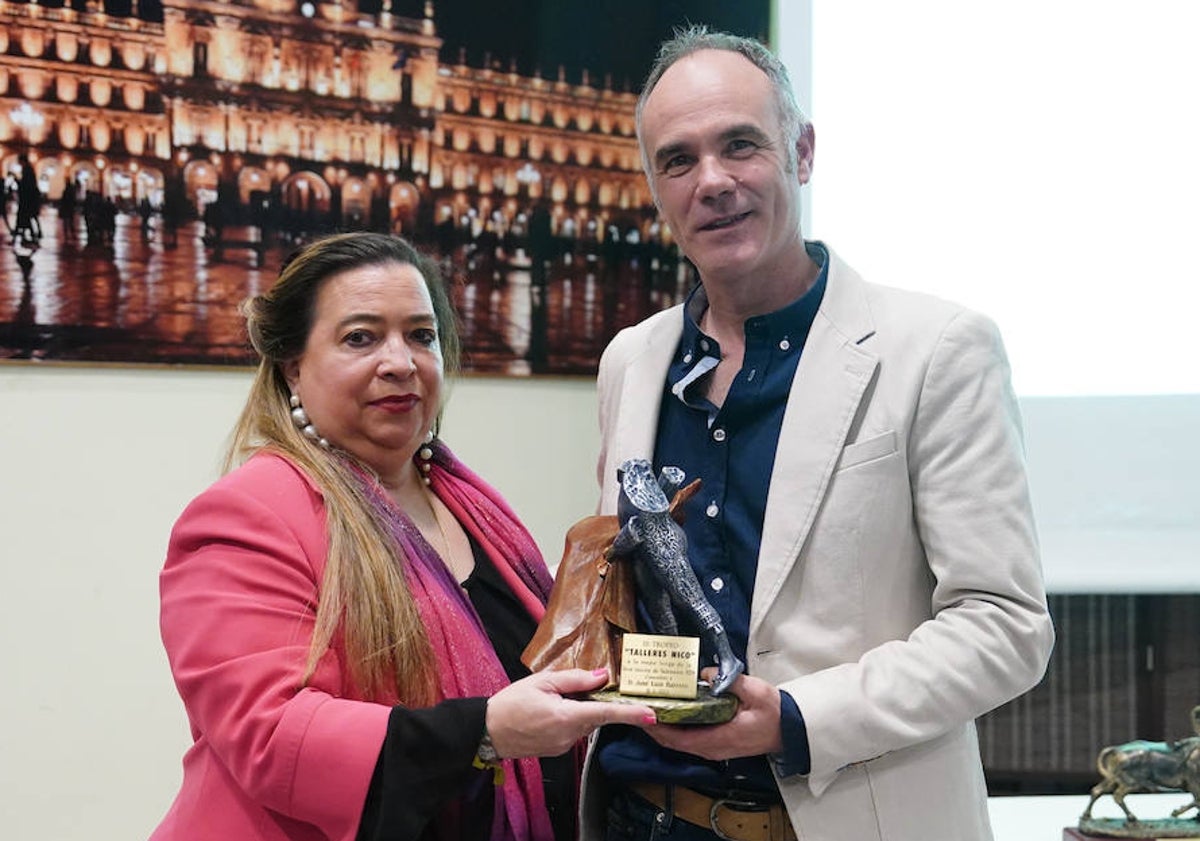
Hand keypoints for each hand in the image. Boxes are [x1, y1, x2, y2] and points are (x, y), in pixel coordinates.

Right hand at [486, 668, 655, 758]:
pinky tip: (549, 711)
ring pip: (584, 723)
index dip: (631, 714)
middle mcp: (569, 736)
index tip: (651, 715)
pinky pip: (573, 731)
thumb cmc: (511, 704)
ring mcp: (564, 746)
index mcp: (566, 717)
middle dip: (593, 701)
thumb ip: (575, 679)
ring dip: (579, 709)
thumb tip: (602, 676)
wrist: (487, 732)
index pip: (606, 714)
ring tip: (552, 699)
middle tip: (574, 687)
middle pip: (595, 716)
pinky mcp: (558, 749)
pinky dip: (569, 718)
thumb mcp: (542, 682)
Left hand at [645, 669, 783, 759]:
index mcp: (718, 739)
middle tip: (638, 706)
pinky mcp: (717, 743)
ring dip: (662, 727)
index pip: (677, 739)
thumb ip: (729, 681)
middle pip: (672, 742)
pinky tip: (671, 711)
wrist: (789, 729)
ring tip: (650, 706)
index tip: (642, 713)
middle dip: (652, 726)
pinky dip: (675, 727)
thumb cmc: (774, 713)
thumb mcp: (755, 691)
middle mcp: (711, 748)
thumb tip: (704, 674)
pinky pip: (688, 738)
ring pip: (679, 742)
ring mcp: (713, 748)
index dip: (656, 727)